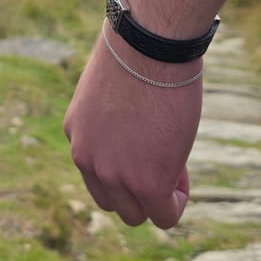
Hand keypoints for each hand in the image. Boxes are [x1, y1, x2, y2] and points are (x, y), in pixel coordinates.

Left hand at [63, 29, 202, 228]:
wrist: (149, 45)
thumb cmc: (138, 51)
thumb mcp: (114, 87)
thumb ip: (116, 115)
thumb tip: (136, 128)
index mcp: (76, 133)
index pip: (96, 169)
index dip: (125, 162)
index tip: (147, 141)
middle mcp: (87, 158)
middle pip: (111, 199)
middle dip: (138, 186)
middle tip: (164, 155)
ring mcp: (114, 174)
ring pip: (134, 213)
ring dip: (156, 198)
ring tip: (175, 164)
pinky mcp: (147, 183)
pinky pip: (164, 215)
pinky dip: (176, 203)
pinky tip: (184, 176)